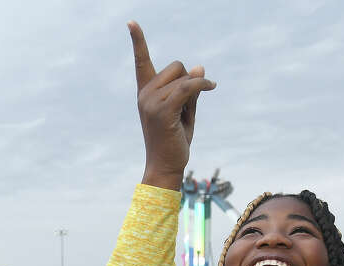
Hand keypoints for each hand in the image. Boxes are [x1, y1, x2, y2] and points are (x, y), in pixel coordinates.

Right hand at [128, 21, 215, 189]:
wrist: (166, 166)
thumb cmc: (174, 140)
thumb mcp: (184, 111)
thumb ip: (190, 90)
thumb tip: (199, 67)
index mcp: (145, 93)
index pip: (141, 61)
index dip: (138, 41)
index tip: (131, 22)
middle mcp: (145, 95)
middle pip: (176, 66)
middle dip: (188, 79)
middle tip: (187, 105)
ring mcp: (151, 102)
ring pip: (184, 77)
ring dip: (196, 88)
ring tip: (190, 111)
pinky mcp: (163, 110)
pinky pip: (189, 87)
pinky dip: (203, 86)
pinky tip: (211, 88)